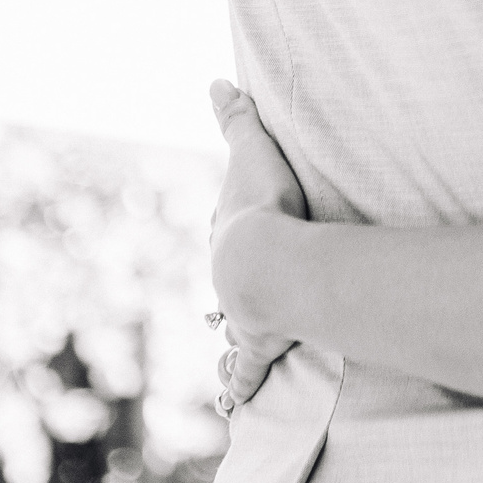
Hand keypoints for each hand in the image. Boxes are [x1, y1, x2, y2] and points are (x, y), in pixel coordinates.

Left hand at [208, 80, 303, 402]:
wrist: (267, 262)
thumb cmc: (263, 206)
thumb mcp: (252, 153)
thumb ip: (236, 118)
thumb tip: (215, 80)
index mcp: (230, 232)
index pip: (227, 228)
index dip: (233, 228)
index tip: (234, 227)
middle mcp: (229, 277)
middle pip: (225, 282)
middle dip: (229, 286)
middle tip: (230, 293)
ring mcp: (242, 314)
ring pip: (230, 330)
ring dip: (230, 341)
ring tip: (231, 353)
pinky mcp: (259, 346)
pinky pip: (246, 373)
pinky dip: (239, 387)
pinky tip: (235, 402)